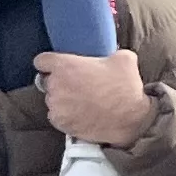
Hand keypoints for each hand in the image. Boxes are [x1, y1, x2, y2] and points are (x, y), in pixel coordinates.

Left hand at [35, 47, 155, 147]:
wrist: (133, 120)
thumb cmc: (126, 89)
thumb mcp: (125, 59)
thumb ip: (110, 52)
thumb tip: (111, 54)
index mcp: (65, 66)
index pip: (41, 61)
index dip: (50, 64)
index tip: (58, 68)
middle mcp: (56, 85)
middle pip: (48, 82)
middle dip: (61, 83)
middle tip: (80, 87)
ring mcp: (56, 106)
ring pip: (53, 100)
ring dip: (63, 100)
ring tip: (83, 102)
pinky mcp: (61, 123)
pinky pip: (57, 116)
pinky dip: (66, 116)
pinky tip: (82, 114)